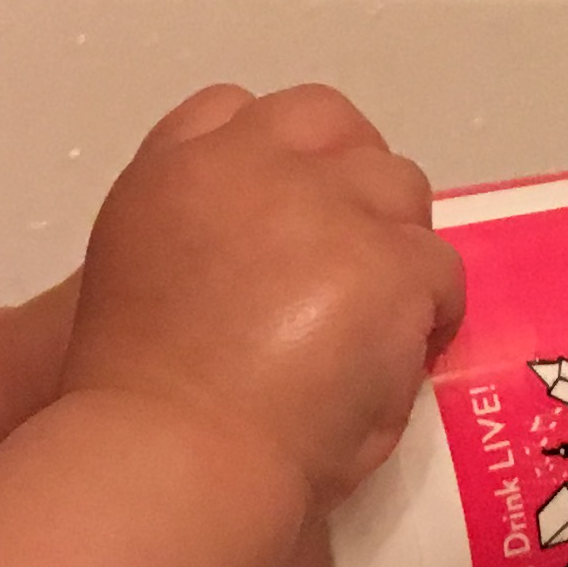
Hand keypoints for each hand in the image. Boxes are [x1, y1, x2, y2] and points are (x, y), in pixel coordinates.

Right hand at [62, 84, 464, 509]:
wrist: (169, 455)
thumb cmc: (129, 401)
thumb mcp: (128, 285)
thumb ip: (189, 242)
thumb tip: (254, 260)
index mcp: (173, 175)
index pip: (232, 111)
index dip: (273, 160)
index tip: (283, 216)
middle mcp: (248, 167)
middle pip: (326, 123)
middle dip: (346, 180)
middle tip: (346, 259)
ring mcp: (325, 209)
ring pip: (396, 187)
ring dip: (391, 241)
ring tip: (376, 315)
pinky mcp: (388, 263)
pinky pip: (439, 266)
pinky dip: (428, 311)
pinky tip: (402, 354)